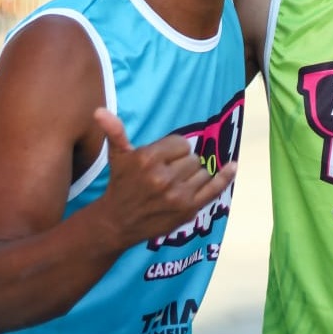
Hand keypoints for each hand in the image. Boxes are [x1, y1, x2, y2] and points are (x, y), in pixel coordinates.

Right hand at [93, 108, 236, 245]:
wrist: (118, 223)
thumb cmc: (121, 185)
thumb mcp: (117, 157)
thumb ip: (114, 132)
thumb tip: (99, 111)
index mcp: (148, 159)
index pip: (181, 143)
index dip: (174, 150)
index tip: (164, 159)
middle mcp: (164, 177)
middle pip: (193, 157)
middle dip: (183, 163)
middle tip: (167, 174)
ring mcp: (178, 195)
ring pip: (203, 171)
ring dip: (195, 175)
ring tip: (176, 183)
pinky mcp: (189, 209)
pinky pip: (215, 188)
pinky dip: (226, 176)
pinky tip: (233, 166)